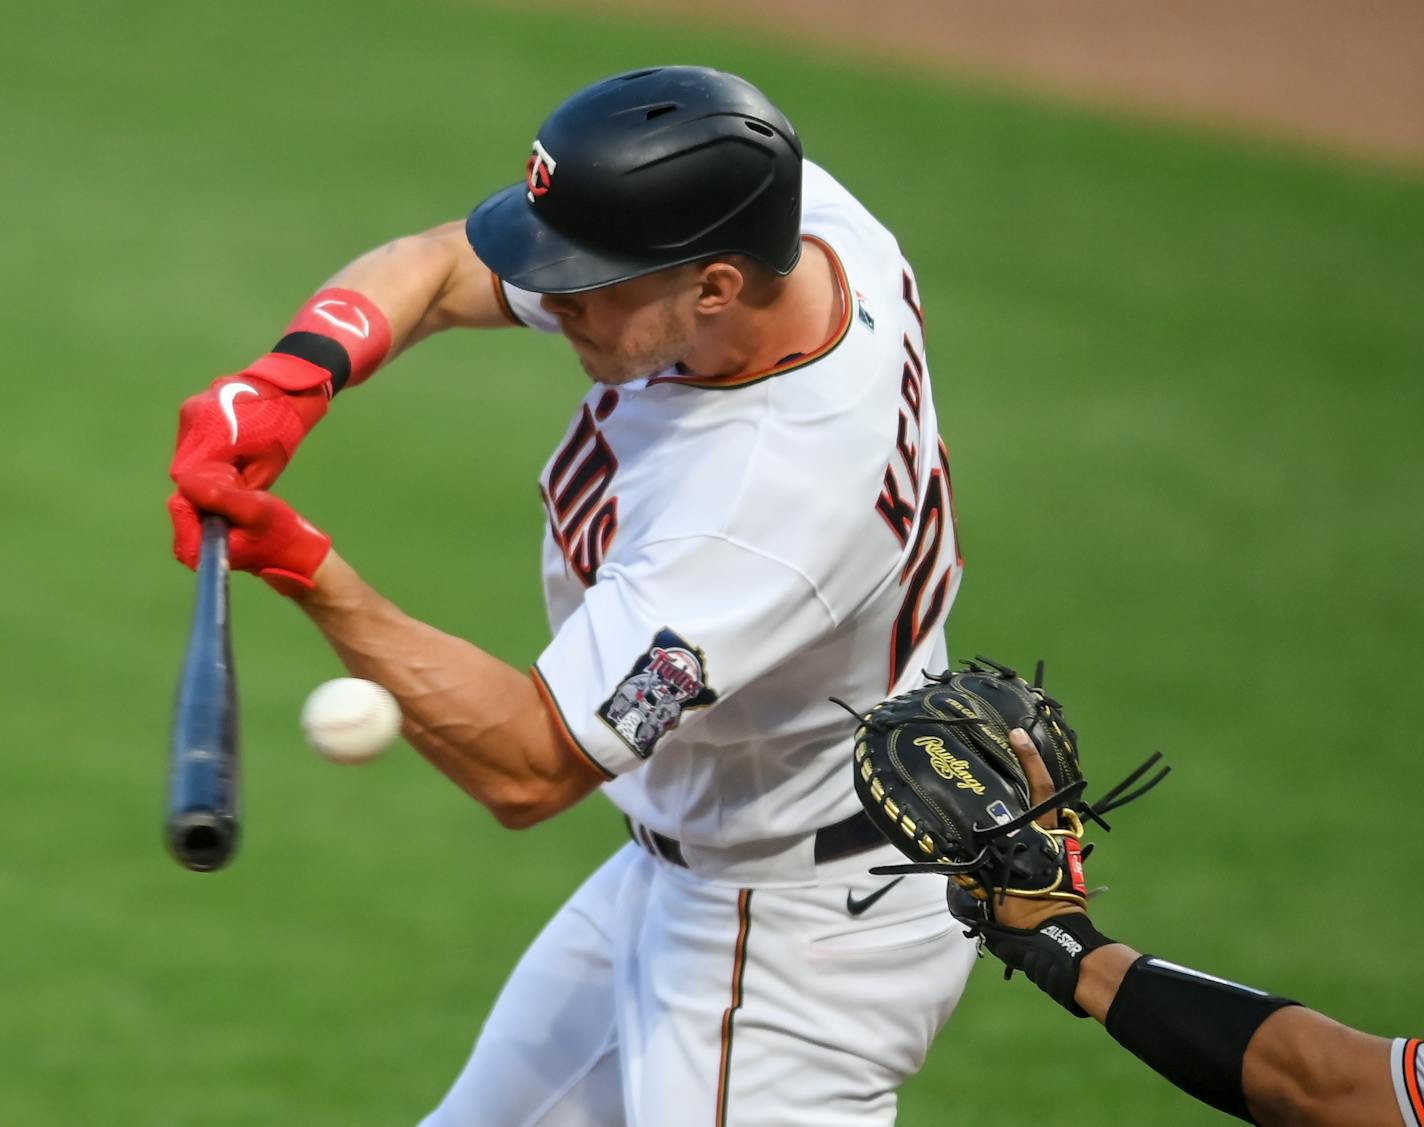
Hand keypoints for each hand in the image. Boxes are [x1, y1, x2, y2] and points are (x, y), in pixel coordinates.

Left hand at [169, 467, 330, 594]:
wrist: (295, 550)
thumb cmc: (278, 533)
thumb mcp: (252, 509)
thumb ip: (217, 496)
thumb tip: (184, 481)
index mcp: (195, 549)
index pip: (180, 503)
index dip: (207, 489)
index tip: (234, 493)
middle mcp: (188, 547)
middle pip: (184, 499)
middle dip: (212, 489)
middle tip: (241, 495)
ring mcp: (194, 539)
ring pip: (191, 497)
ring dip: (217, 489)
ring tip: (242, 498)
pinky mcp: (202, 532)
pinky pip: (198, 501)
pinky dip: (218, 494)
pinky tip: (237, 500)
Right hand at [170, 374, 328, 487]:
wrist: (285, 389)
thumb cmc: (281, 431)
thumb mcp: (266, 469)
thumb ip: (237, 489)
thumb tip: (216, 505)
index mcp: (213, 434)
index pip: (183, 475)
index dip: (198, 487)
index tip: (216, 490)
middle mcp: (194, 418)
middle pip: (182, 462)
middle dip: (199, 474)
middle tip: (225, 476)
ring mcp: (190, 407)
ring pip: (184, 448)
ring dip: (200, 458)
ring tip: (229, 456)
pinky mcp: (191, 403)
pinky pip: (189, 434)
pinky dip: (202, 444)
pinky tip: (225, 441)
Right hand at [991, 728, 1089, 931]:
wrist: (1056, 945)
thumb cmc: (1027, 916)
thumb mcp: (995, 889)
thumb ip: (975, 868)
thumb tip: (950, 851)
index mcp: (1041, 835)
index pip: (1039, 788)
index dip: (1028, 759)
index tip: (1016, 734)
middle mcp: (1053, 836)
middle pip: (1042, 795)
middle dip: (1027, 771)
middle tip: (1006, 747)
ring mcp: (1058, 850)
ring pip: (1040, 815)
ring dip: (1024, 799)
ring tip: (999, 781)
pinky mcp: (1057, 864)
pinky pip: (1038, 835)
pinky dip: (1022, 826)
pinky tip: (1002, 824)